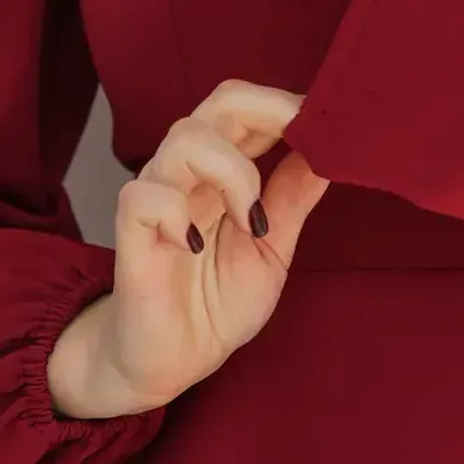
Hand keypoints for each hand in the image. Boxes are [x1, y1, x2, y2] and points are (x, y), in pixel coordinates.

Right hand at [52, 80, 330, 417]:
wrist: (174, 361)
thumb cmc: (216, 303)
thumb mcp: (272, 249)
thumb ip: (294, 198)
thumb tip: (332, 150)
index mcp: (224, 171)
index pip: (248, 107)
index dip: (286, 104)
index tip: (329, 124)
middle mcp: (189, 173)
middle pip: (219, 102)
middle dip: (268, 111)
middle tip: (301, 141)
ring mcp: (158, 199)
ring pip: (185, 140)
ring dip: (232, 172)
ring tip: (252, 222)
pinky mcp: (131, 235)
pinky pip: (143, 198)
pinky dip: (175, 213)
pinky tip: (196, 245)